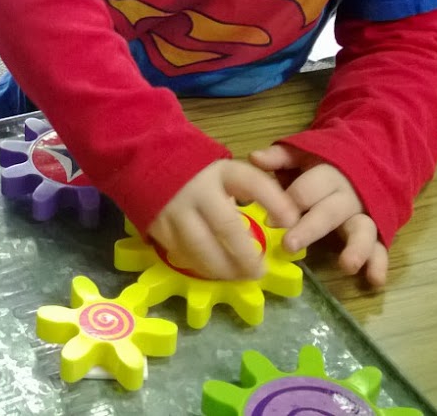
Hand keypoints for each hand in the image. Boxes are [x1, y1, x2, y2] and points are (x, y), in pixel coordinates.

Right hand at [147, 160, 299, 281]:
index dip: (276, 203)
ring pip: (202, 249)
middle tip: (259, 272)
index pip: (253, 184)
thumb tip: (284, 221)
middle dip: (246, 256)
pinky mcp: (158, 227)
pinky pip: (183, 255)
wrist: (145, 161)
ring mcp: (175, 210)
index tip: (291, 222)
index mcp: (220, 171)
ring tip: (238, 276)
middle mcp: (198, 191)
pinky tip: (213, 271)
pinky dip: (201, 267)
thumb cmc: (196, 172)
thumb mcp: (224, 172)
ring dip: (224, 269)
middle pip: (227, 228)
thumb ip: (248, 192)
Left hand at [250, 145, 388, 286]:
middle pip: (329, 212)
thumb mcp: (302, 156)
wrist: (369, 162)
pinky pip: (380, 248)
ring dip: (357, 247)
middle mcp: (347, 196)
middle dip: (310, 228)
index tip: (269, 222)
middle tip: (289, 245)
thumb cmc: (322, 165)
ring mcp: (364, 215)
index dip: (289, 203)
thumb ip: (280, 157)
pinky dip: (379, 264)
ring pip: (363, 229)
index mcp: (328, 175)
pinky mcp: (377, 233)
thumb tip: (255, 157)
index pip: (307, 189)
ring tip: (347, 266)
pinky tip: (375, 280)